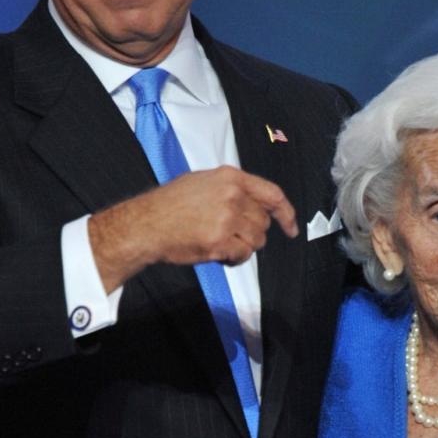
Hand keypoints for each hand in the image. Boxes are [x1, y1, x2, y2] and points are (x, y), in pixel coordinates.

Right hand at [89, 166, 298, 291]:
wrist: (146, 223)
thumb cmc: (171, 204)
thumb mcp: (204, 181)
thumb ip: (233, 188)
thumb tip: (257, 203)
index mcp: (231, 177)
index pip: (272, 194)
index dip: (286, 213)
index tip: (291, 227)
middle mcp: (232, 195)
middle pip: (263, 222)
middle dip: (253, 233)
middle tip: (231, 235)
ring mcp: (226, 218)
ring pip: (257, 240)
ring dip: (243, 247)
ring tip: (221, 243)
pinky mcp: (219, 241)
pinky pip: (243, 255)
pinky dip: (234, 259)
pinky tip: (217, 253)